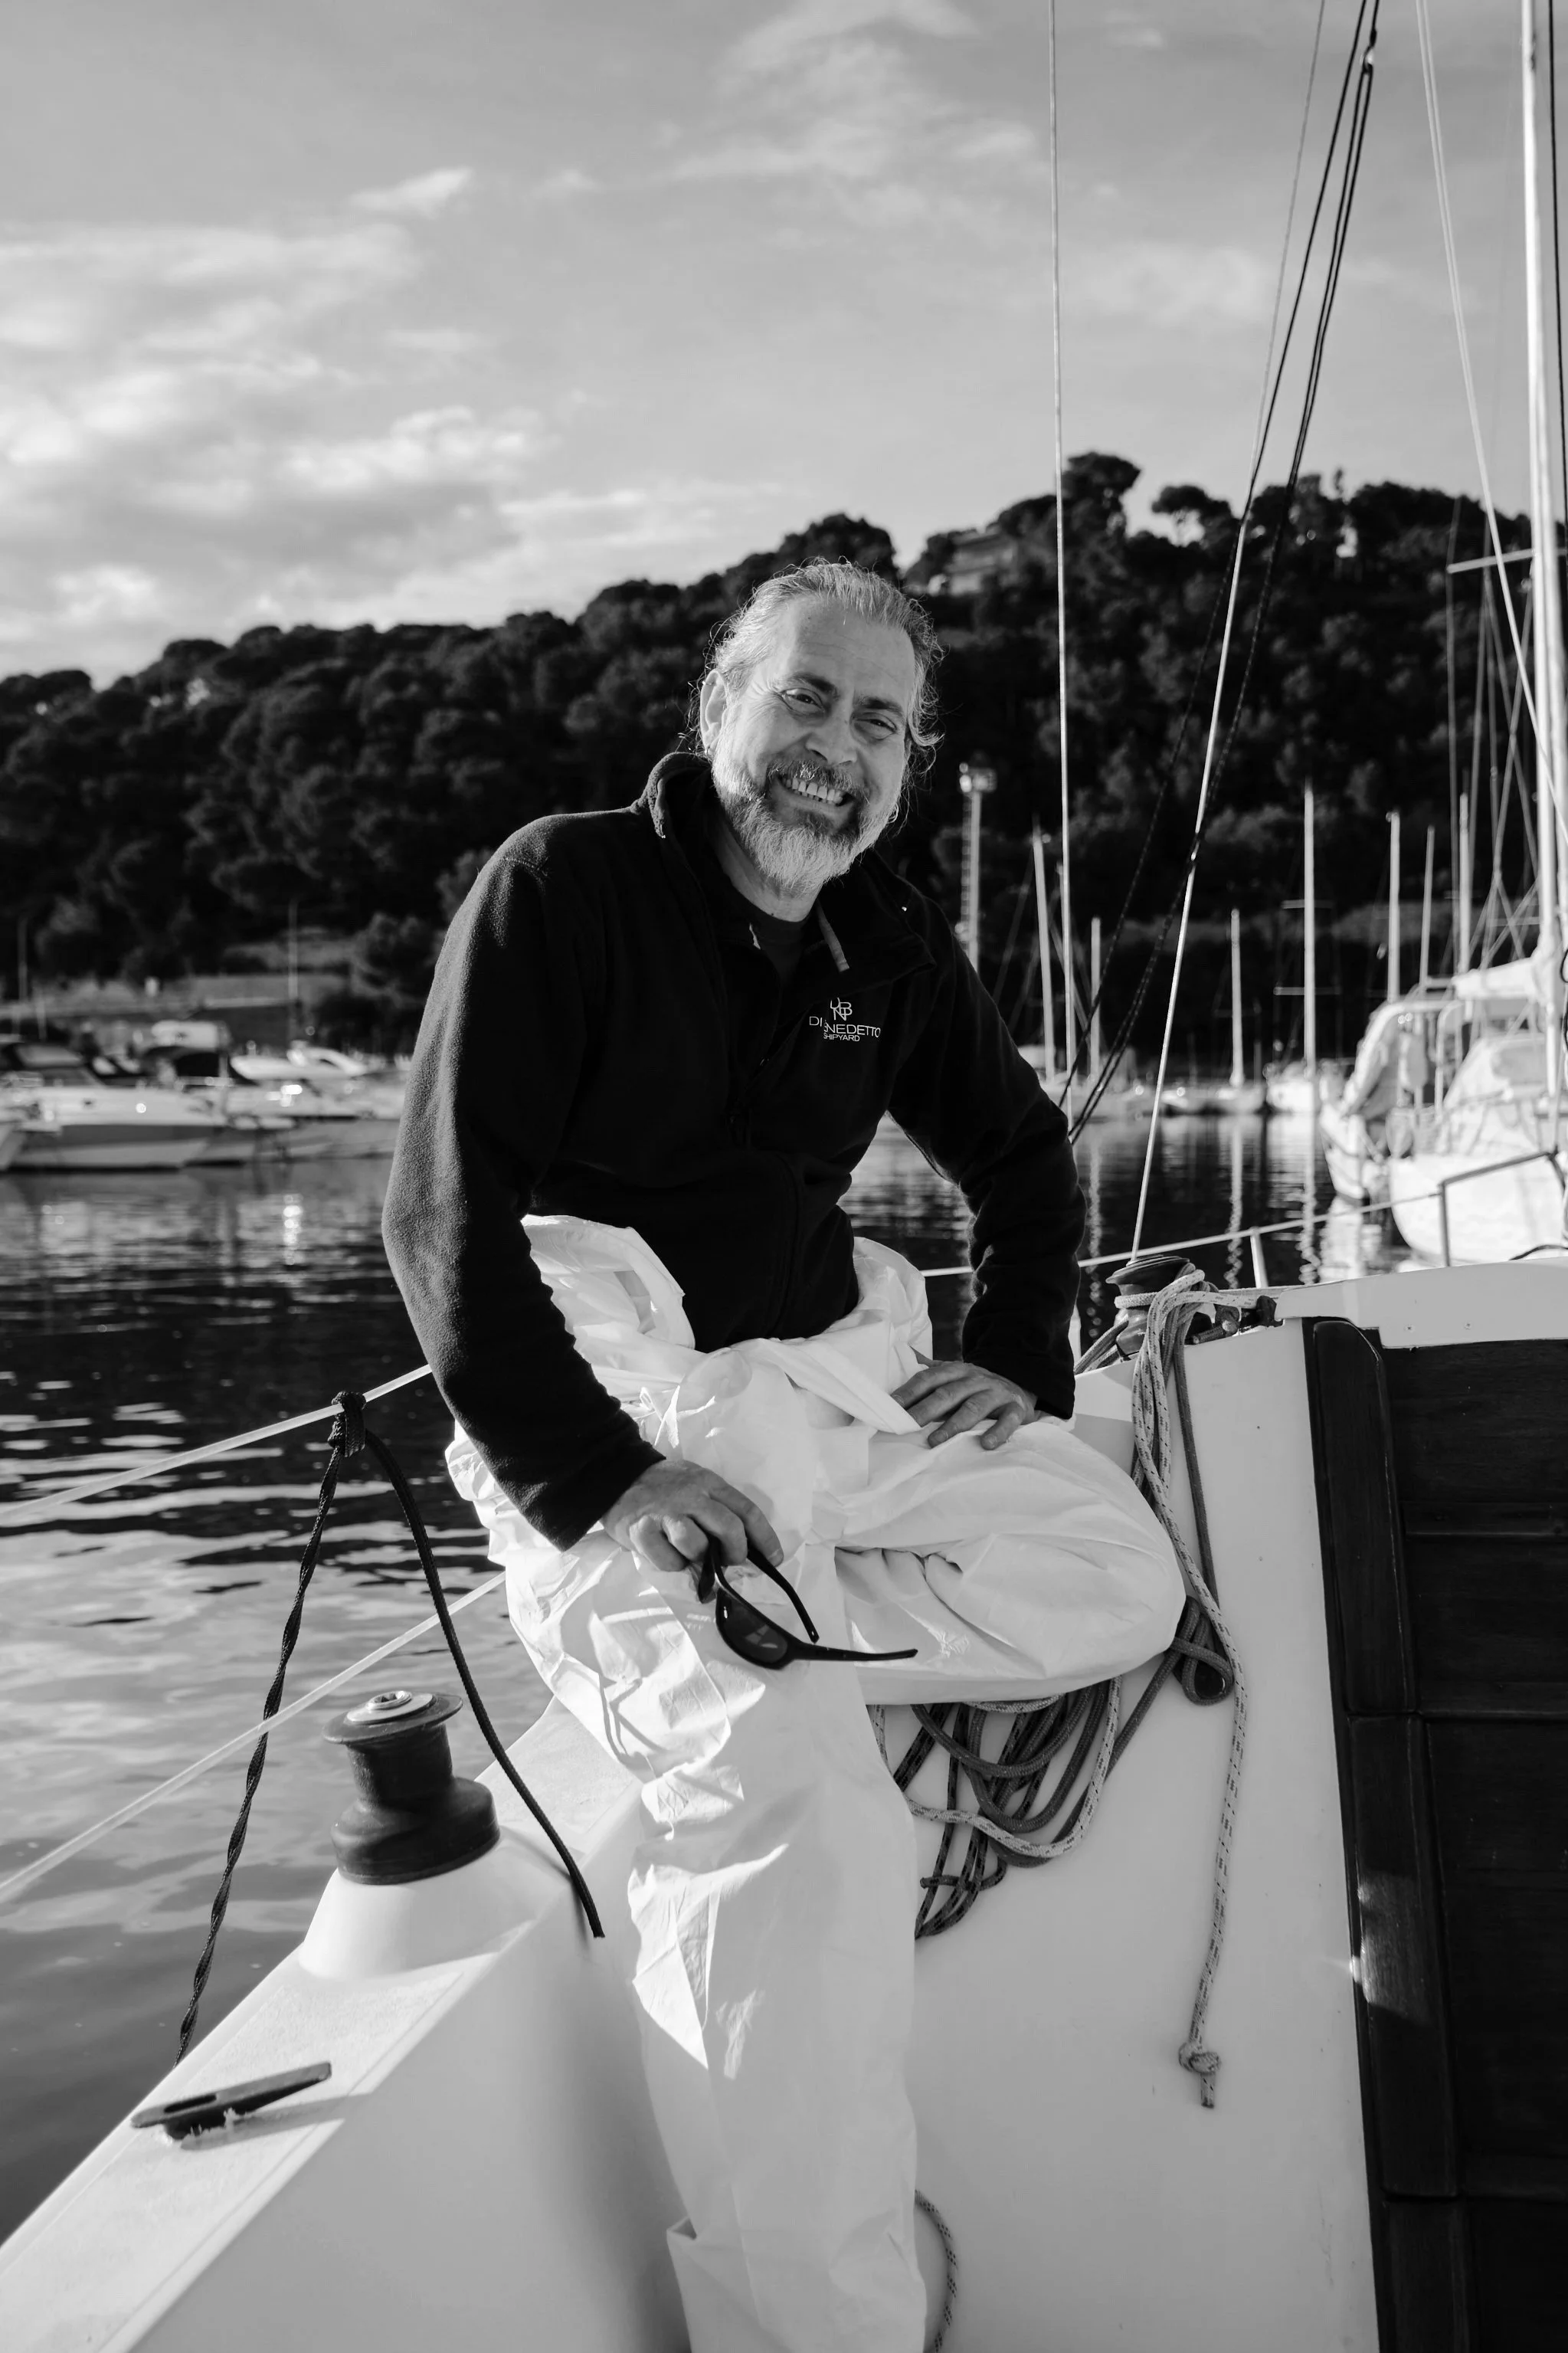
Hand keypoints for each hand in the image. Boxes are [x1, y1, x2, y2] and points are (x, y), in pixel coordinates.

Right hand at [604, 1459, 782, 1581]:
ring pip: (697, 1546)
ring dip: (698, 1559)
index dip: (765, 1538)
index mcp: (709, 1483)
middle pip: (729, 1529)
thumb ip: (717, 1507)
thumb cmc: (663, 1485)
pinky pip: (668, 1561)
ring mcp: (665, 1514)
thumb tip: (744, 1545)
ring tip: (689, 1554)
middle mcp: (691, 1496)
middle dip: (736, 1553)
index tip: (774, 1559)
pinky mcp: (642, 1531)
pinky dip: (672, 1564)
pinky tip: (666, 1553)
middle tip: (731, 1563)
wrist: (616, 1474)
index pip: (747, 1511)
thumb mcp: (695, 1482)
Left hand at [891, 1355, 1037, 1449]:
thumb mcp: (955, 1374)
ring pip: (972, 1408)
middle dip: (925, 1409)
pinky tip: (985, 1444)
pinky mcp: (1015, 1409)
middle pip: (947, 1394)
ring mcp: (996, 1393)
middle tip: (907, 1425)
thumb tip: (902, 1355)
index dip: (909, 1392)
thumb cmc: (977, 1385)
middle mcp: (974, 1379)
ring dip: (953, 1425)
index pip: (928, 1379)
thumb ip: (930, 1370)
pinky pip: (1007, 1421)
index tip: (891, 1406)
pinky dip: (997, 1432)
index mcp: (956, 1371)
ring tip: (934, 1441)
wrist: (1020, 1385)